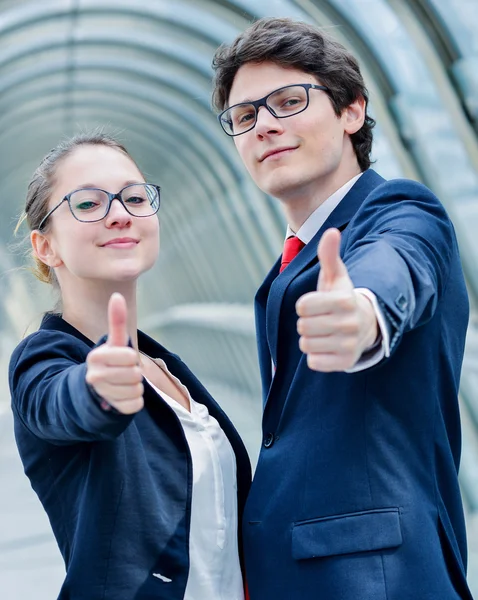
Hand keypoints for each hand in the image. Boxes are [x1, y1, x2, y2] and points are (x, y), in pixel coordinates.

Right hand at [86, 293, 143, 413]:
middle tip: (123, 372)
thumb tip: (117, 295)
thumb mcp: (114, 342)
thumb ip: (117, 320)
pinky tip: (123, 397)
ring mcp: (101, 395)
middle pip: (135, 374)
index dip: (131, 357)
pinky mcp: (111, 410)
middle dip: (134, 372)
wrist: (96, 389)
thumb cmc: (111, 361)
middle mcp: (94, 376)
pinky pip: (135, 405)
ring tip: (122, 384)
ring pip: (136, 390)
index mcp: (95, 357)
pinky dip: (134, 401)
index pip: (130, 357)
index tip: (122, 359)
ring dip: (135, 387)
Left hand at [296, 228, 377, 371]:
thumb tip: (331, 231)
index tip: (318, 304)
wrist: (366, 326)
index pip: (302, 305)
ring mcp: (349, 345)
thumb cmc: (342, 299)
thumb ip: (328, 255)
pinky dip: (316, 356)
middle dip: (307, 322)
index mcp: (344, 300)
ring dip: (310, 339)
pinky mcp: (345, 362)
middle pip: (302, 326)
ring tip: (325, 333)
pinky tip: (328, 347)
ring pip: (306, 344)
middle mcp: (349, 324)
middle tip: (322, 320)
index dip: (305, 305)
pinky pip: (313, 362)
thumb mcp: (336, 276)